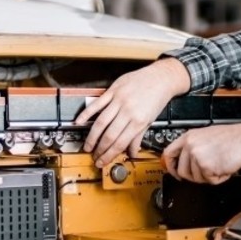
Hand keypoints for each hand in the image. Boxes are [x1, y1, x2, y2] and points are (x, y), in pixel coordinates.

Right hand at [76, 58, 190, 167]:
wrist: (161, 77)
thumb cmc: (157, 97)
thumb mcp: (150, 120)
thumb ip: (138, 137)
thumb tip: (132, 153)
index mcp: (139, 121)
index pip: (120, 143)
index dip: (109, 155)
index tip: (102, 161)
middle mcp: (128, 111)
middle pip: (109, 135)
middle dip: (100, 149)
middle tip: (94, 156)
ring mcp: (119, 100)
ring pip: (101, 122)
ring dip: (92, 136)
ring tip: (87, 145)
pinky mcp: (113, 90)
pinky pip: (97, 103)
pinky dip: (87, 113)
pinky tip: (79, 121)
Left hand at [162, 119, 240, 183]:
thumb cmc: (233, 138)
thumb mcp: (206, 136)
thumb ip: (192, 146)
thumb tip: (184, 160)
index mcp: (189, 136)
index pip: (169, 154)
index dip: (170, 166)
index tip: (173, 172)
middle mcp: (190, 145)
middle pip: (182, 171)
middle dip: (193, 176)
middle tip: (206, 172)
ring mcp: (197, 156)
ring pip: (195, 178)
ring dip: (208, 176)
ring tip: (219, 164)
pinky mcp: (206, 167)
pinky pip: (208, 181)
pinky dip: (218, 178)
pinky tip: (224, 167)